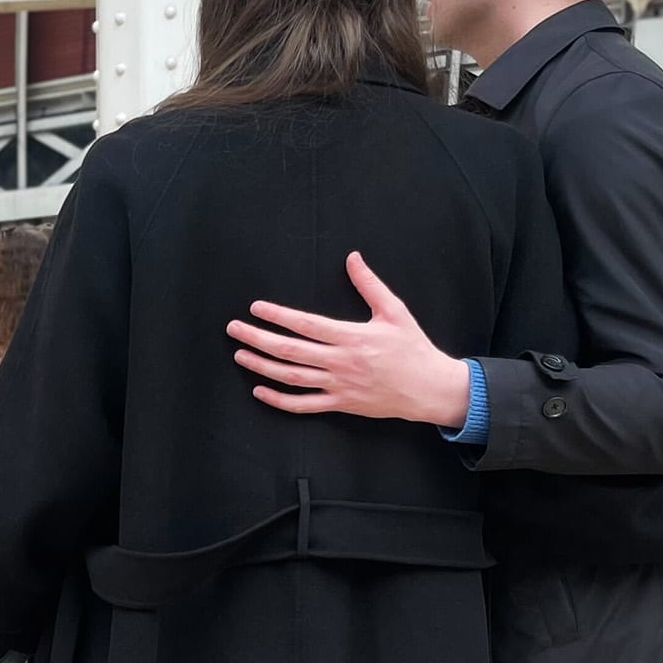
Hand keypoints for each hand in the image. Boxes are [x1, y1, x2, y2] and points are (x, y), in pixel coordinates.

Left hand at [227, 253, 473, 426]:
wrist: (428, 388)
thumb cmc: (412, 347)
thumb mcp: (395, 311)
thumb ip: (370, 284)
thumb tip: (352, 257)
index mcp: (351, 337)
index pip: (305, 324)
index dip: (277, 315)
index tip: (256, 307)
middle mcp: (340, 362)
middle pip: (289, 350)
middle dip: (257, 338)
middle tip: (234, 329)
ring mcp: (338, 385)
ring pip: (291, 377)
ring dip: (261, 366)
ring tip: (239, 354)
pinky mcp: (340, 404)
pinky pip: (303, 405)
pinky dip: (279, 400)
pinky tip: (259, 390)